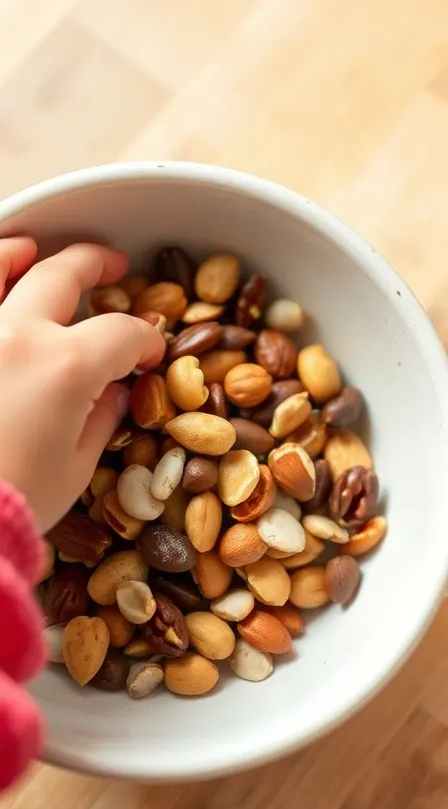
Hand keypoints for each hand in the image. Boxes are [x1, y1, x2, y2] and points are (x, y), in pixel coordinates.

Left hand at [0, 237, 164, 531]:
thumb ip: (100, 418)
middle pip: (65, 274)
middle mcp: (18, 334)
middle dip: (97, 266)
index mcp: (65, 367)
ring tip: (38, 249)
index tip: (149, 352)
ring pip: (0, 265)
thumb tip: (112, 391)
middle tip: (114, 266)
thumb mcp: (73, 467)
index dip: (144, 340)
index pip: (121, 334)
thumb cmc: (14, 505)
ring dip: (28, 253)